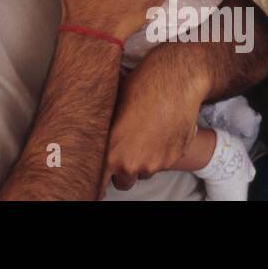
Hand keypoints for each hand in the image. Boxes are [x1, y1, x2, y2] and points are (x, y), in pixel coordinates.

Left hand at [102, 62, 202, 193]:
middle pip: (124, 181)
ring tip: (145, 133)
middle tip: (126, 149)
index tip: (98, 187)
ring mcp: (155, 163)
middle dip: (124, 170)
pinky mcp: (174, 158)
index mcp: (111, 152)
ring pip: (145, 171)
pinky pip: (164, 161)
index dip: (97, 185)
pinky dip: (162, 151)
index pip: (99, 182)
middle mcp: (132, 163)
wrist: (173, 82)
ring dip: (144, 160)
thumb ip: (105, 135)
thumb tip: (93, 141)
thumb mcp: (111, 110)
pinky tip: (161, 130)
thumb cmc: (139, 88)